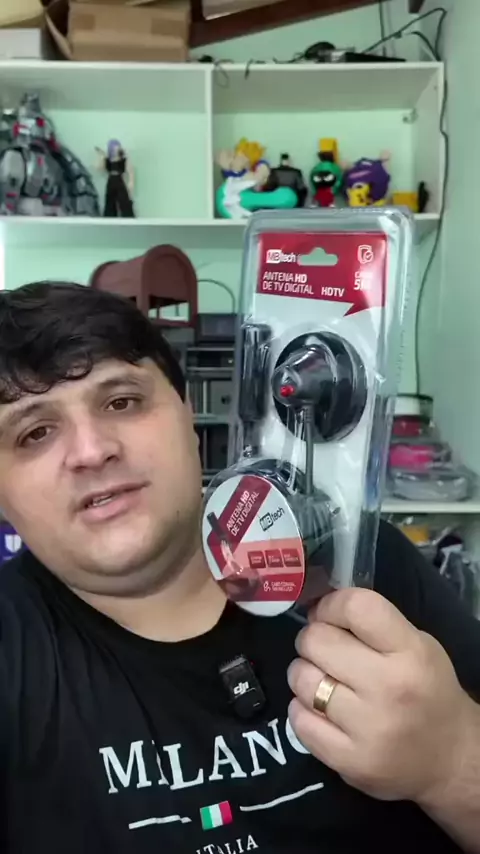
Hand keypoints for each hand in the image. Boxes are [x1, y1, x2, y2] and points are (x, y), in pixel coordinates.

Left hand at [287, 587, 474, 803]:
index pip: (356, 607)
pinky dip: (302, 710)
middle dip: (313, 639)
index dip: (331, 605)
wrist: (450, 759)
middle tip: (322, 649)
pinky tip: (320, 709)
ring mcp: (367, 728)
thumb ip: (372, 625)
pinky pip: (299, 721)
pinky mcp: (349, 762)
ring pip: (302, 679)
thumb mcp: (418, 645)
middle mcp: (388, 688)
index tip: (326, 614)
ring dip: (304, 673)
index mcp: (410, 653)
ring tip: (321, 679)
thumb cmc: (428, 691)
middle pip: (318, 641)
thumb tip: (316, 611)